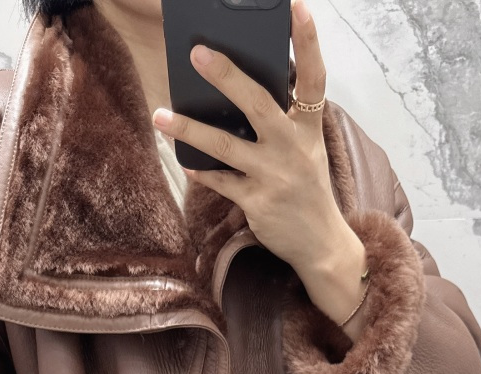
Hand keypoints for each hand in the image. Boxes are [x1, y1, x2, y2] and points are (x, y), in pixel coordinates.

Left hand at [152, 0, 369, 336]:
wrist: (320, 244)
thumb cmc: (308, 189)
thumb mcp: (306, 149)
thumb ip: (282, 120)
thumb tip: (238, 91)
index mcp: (309, 128)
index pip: (314, 77)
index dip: (308, 41)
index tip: (297, 7)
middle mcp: (293, 148)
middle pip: (257, 104)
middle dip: (227, 76)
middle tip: (198, 53)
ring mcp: (273, 176)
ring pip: (225, 146)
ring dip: (189, 129)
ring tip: (160, 115)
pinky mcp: (256, 203)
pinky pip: (220, 181)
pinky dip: (201, 170)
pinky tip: (183, 160)